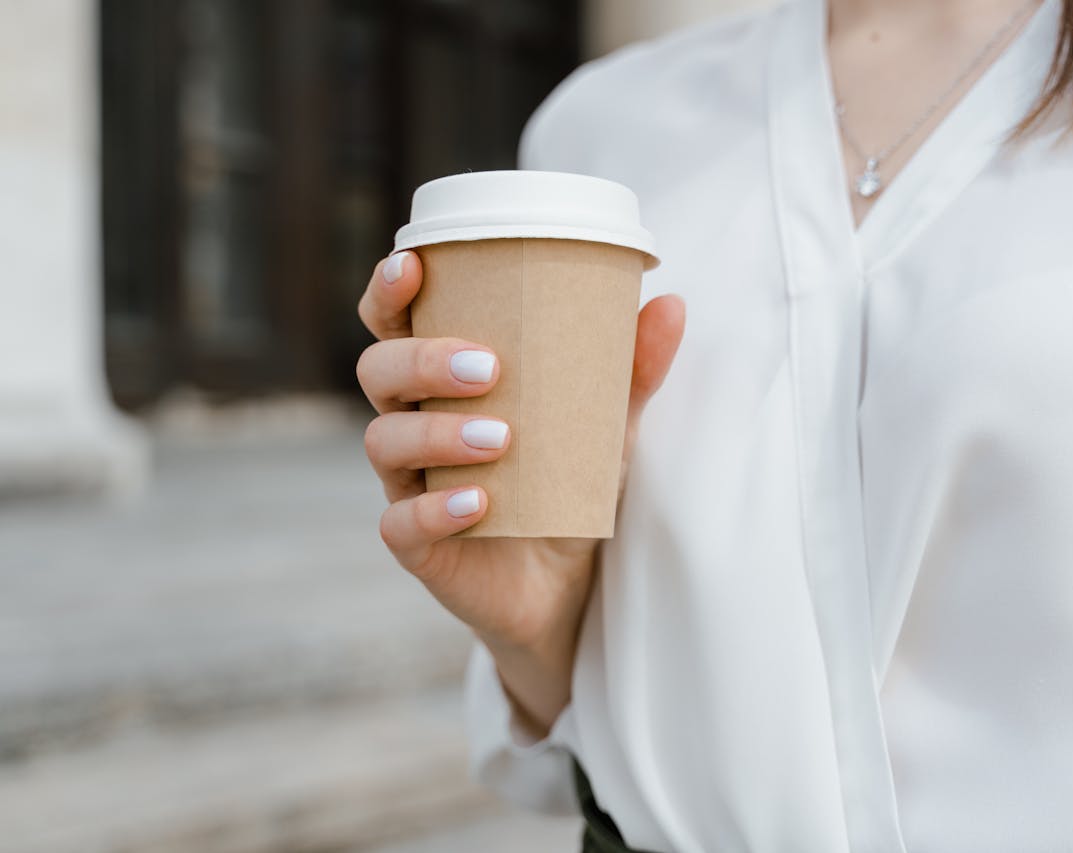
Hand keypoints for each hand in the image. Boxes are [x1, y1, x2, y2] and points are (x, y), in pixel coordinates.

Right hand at [356, 250, 684, 733]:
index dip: (388, 292)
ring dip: (437, 432)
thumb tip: (671, 305)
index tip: (412, 265)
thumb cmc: (568, 484)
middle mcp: (414, 424)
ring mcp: (409, 485)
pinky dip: (435, 509)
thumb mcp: (606, 425)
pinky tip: (478, 503)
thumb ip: (633, 370)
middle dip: (422, 360)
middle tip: (488, 368)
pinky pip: (402, 524)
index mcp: (442, 382)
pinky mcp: (418, 547)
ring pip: (384, 441)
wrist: (566, 585)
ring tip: (501, 437)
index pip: (393, 324)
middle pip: (378, 372)